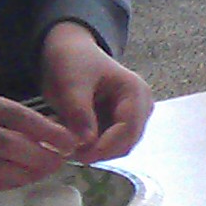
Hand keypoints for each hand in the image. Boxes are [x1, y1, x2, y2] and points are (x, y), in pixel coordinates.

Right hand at [0, 83, 76, 187]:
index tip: (71, 140)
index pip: (17, 116)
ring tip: (47, 171)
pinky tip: (23, 179)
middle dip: (43, 157)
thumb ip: (0, 117)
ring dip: (29, 174)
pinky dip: (8, 183)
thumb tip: (45, 135)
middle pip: (11, 146)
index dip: (48, 131)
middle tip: (63, 160)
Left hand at [39, 22, 151, 160]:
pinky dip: (88, 144)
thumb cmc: (72, 60)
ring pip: (116, 146)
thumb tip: (86, 143)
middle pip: (126, 142)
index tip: (77, 155)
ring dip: (91, 149)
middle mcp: (141, 108)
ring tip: (65, 141)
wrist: (69, 49)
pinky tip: (70, 136)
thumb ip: (79, 112)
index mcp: (136, 93)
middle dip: (98, 150)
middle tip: (66, 152)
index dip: (105, 147)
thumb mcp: (71, 82)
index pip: (129, 130)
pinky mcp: (119, 123)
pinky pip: (107, 143)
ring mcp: (132, 117)